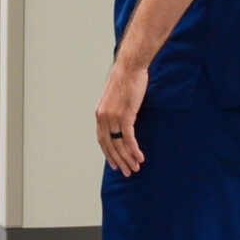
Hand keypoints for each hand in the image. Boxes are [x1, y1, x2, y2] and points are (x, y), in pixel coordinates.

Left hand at [96, 60, 149, 175]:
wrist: (130, 67)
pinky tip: (140, 158)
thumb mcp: (115, 97)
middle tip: (126, 172)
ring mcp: (113, 117)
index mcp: (99, 114)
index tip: (115, 163)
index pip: (102, 139)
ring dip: (128, 158)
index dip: (108, 153)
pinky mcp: (125, 115)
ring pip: (119, 144)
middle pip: (110, 145)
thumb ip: (115, 110)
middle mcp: (103, 117)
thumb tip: (121, 120)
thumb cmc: (125, 80)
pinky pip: (129, 138)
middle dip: (119, 160)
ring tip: (135, 169)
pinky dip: (134, 150)